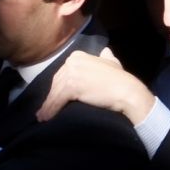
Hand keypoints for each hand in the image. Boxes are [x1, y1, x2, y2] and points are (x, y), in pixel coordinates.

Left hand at [36, 48, 152, 125]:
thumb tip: (106, 51)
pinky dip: (51, 110)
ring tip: (43, 117)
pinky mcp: (71, 87)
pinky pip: (57, 100)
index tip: (55, 97)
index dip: (58, 87)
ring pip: (55, 93)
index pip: (62, 73)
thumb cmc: (120, 79)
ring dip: (48, 106)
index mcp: (78, 56)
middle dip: (51, 97)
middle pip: (56, 83)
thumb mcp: (113, 63)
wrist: (126, 91)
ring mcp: (71, 73)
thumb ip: (106, 57)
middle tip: (45, 109)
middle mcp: (71, 62)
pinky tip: (46, 118)